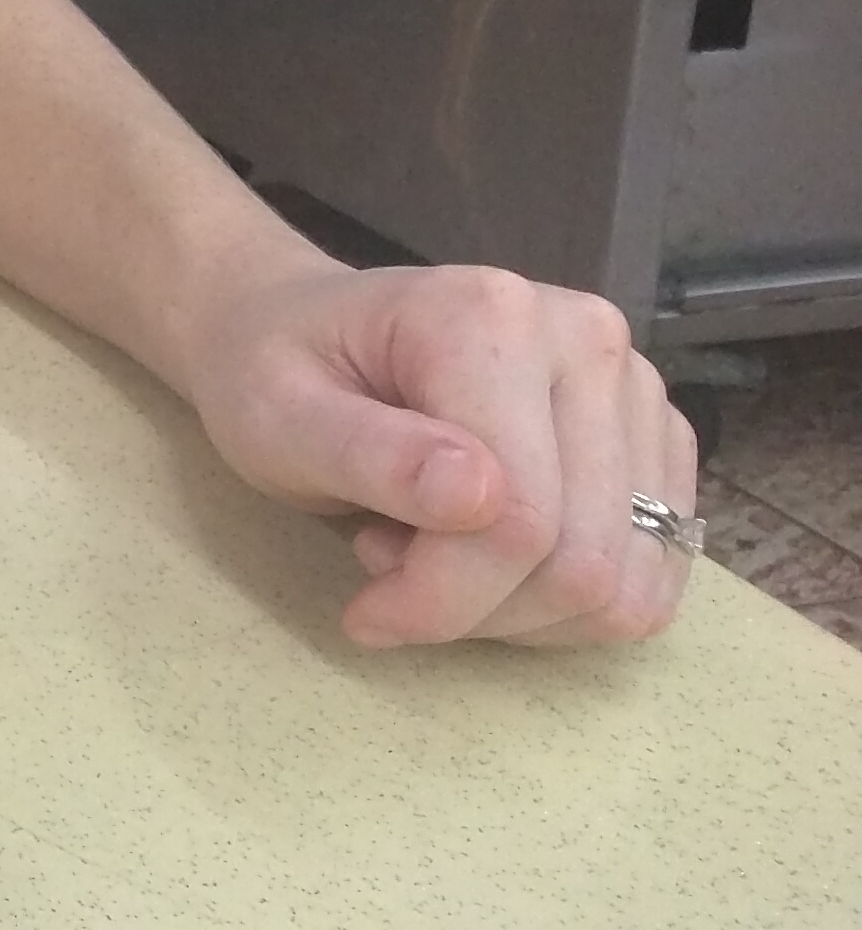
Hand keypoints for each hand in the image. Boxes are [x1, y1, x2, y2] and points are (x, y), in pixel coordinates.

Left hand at [181, 256, 698, 647]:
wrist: (294, 328)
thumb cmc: (273, 372)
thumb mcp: (277, 416)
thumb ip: (369, 455)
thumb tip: (479, 498)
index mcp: (491, 317)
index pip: (520, 519)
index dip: (444, 596)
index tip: (366, 611)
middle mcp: (588, 339)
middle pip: (583, 560)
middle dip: (477, 607)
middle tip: (386, 563)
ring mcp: (637, 388)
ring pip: (626, 585)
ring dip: (520, 609)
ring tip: (429, 546)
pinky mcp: (656, 439)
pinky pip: (650, 580)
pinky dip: (567, 604)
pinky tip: (488, 553)